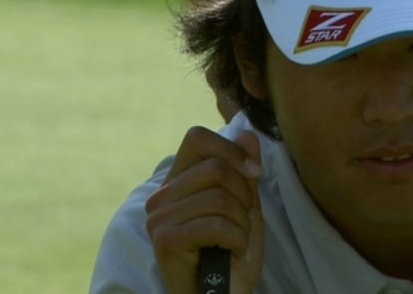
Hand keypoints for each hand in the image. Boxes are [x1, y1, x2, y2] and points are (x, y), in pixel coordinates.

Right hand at [146, 127, 263, 292]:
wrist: (223, 293)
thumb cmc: (232, 253)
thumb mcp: (246, 206)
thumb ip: (244, 171)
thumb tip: (247, 134)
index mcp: (178, 181)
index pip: (197, 137)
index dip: (231, 150)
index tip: (253, 172)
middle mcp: (161, 196)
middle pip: (215, 167)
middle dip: (243, 195)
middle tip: (242, 222)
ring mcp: (159, 217)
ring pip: (218, 197)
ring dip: (241, 223)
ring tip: (235, 241)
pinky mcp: (165, 239)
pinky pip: (214, 224)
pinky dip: (236, 238)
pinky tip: (230, 251)